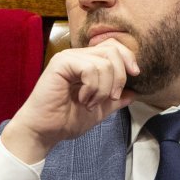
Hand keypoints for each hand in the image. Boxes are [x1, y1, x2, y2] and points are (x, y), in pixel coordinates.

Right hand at [1, 38, 139, 163]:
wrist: (44, 132)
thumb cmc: (67, 120)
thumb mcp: (101, 109)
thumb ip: (117, 99)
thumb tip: (135, 93)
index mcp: (86, 62)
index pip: (114, 47)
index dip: (128, 58)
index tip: (135, 75)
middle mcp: (77, 55)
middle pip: (113, 50)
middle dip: (120, 77)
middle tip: (113, 97)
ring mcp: (68, 57)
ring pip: (104, 63)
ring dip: (104, 88)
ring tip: (91, 103)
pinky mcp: (61, 63)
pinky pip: (90, 69)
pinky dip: (93, 88)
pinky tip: (83, 99)